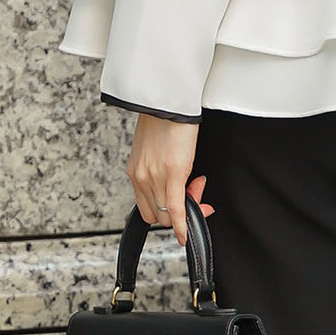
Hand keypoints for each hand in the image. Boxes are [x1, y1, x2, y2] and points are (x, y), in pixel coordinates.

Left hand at [126, 115, 214, 246]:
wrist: (166, 100)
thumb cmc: (164, 118)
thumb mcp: (155, 148)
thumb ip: (161, 168)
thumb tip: (183, 181)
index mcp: (135, 172)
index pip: (148, 207)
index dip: (166, 211)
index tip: (184, 200)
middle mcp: (141, 178)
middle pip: (157, 215)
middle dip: (178, 212)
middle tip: (196, 192)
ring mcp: (154, 178)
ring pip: (168, 215)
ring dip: (188, 209)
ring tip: (199, 186)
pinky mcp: (171, 175)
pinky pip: (176, 210)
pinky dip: (184, 225)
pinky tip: (188, 234)